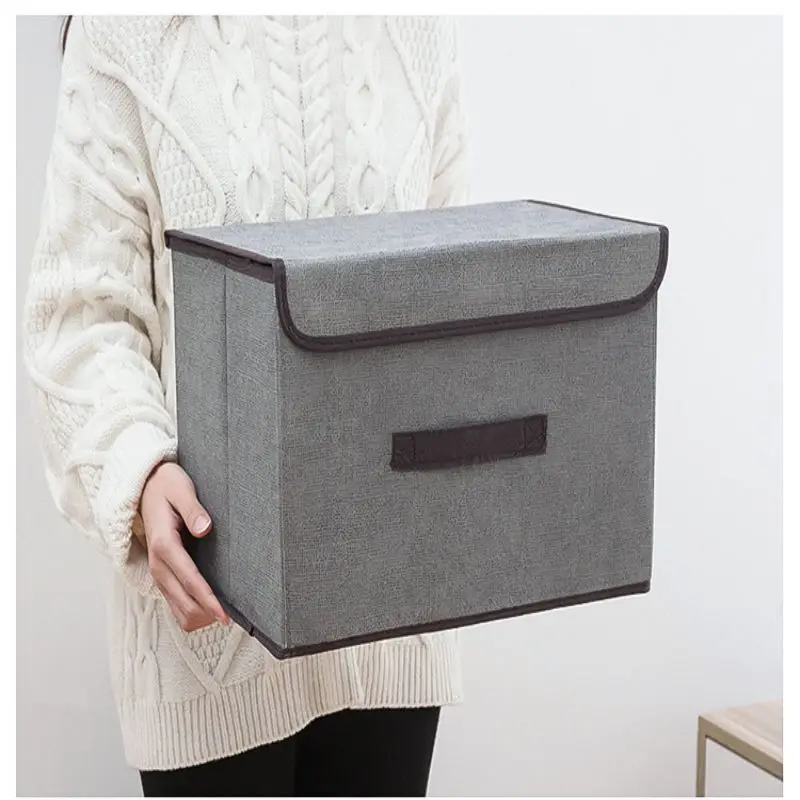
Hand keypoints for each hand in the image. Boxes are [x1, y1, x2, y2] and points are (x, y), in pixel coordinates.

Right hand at [139, 462, 229, 631]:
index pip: (190, 581)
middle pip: (184, 604)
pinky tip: (210, 606)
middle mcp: (158, 565)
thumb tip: (205, 528)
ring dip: (200, 616)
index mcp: (164, 545)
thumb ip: (193, 509)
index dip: (208, 601)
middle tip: (233, 614)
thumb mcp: (181, 490)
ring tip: (224, 612)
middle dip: (207, 614)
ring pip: (178, 611)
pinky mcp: (162, 576)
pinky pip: (176, 604)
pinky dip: (192, 611)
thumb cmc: (167, 487)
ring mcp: (158, 573)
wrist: (145, 487)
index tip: (225, 615)